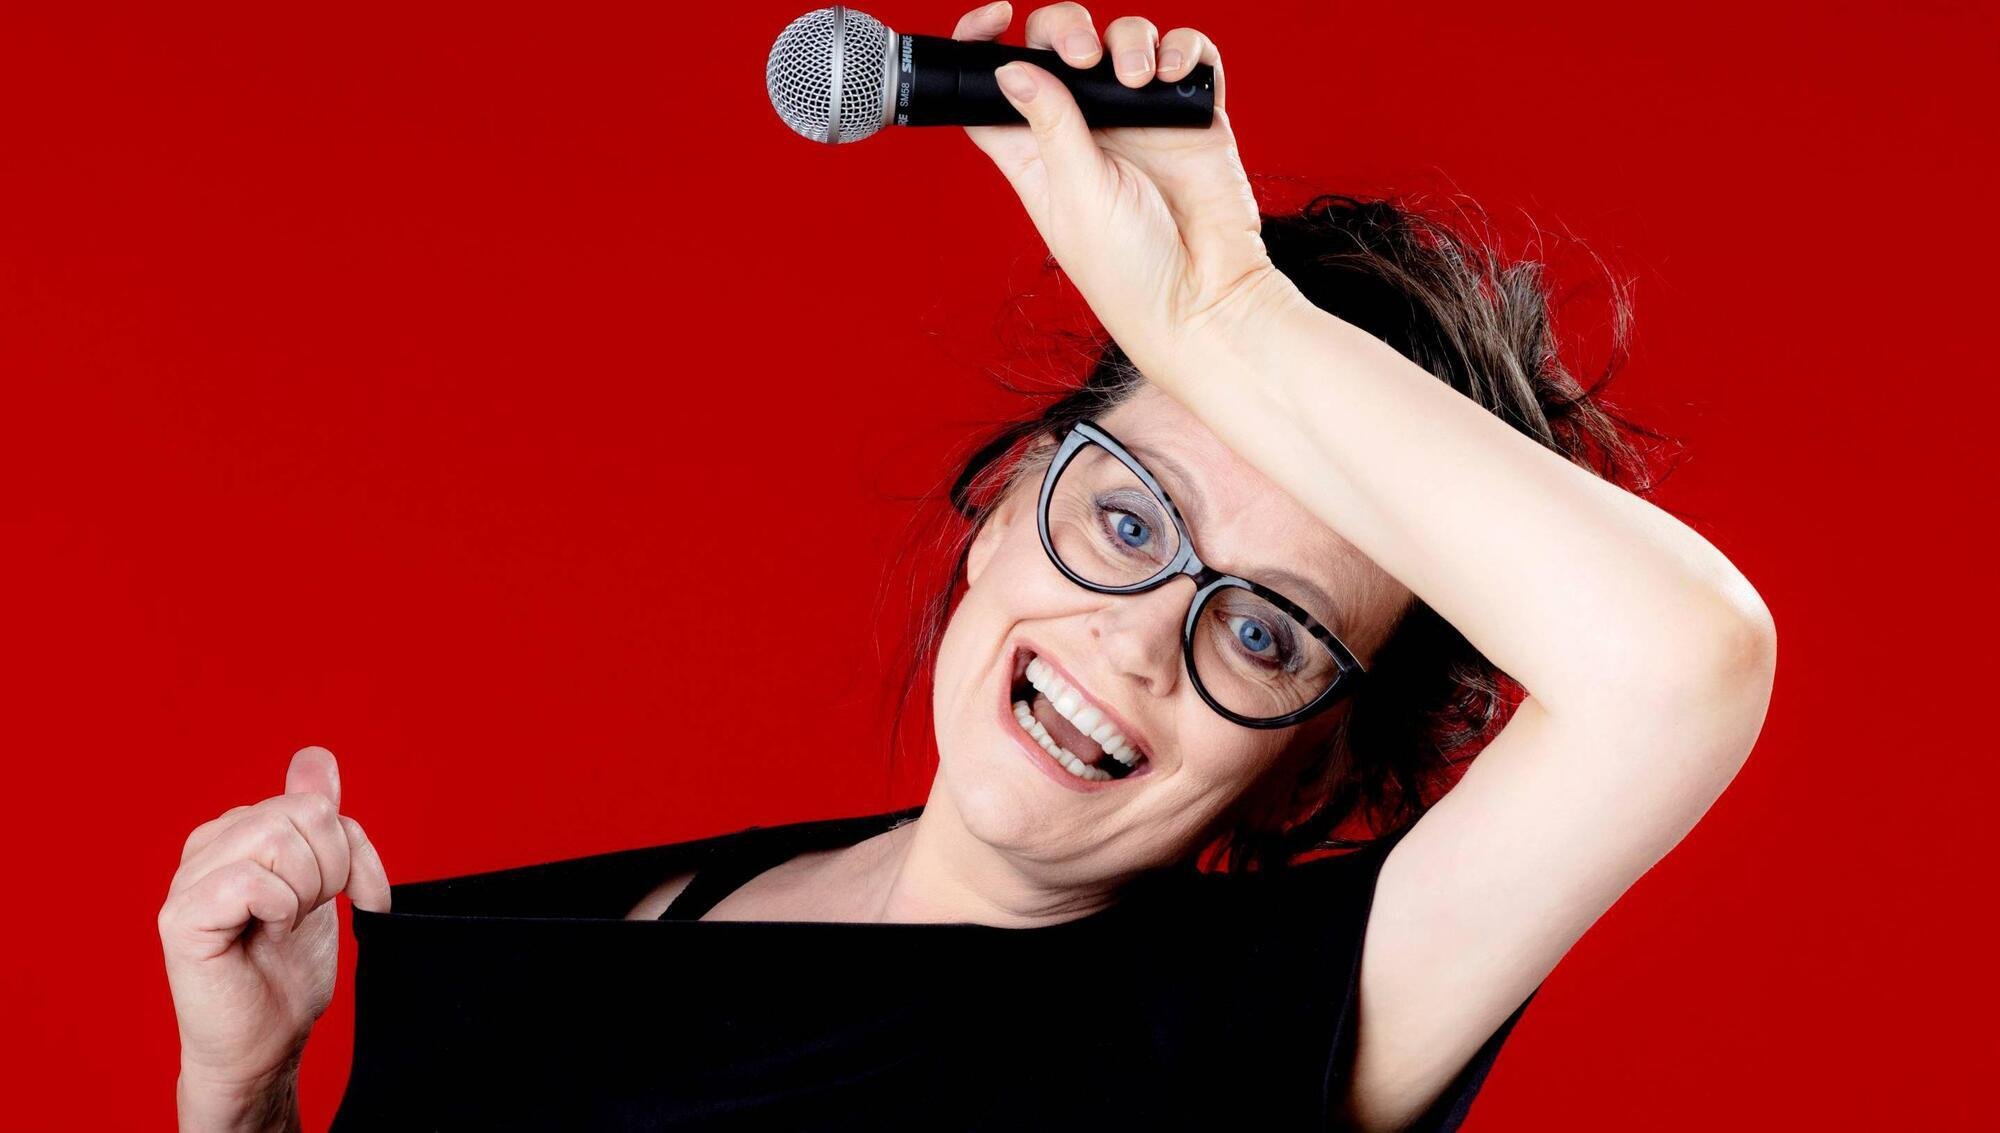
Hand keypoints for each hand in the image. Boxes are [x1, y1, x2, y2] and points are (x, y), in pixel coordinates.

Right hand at [158, 746, 389, 1122]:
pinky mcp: (181, 917)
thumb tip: (314, 757)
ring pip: (281, 840)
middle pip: (306, 814)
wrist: (268, 1038)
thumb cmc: (291, 965)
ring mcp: (189, 878)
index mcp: (239, 828)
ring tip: (285, 926)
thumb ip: (319, 817)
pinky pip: (250, 881)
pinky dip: (279, 909)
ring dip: (307, 893)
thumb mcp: (324, 879)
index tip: (352, 895)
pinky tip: (266, 934)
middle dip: (333, 871)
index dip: (352, 851)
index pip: (317, 801)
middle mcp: (208, 844)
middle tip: (308, 915)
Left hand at [953, 2, 1297, 376]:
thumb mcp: (1078, 197)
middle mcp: (1087, 130)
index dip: (984, 48)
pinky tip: (1173, 74)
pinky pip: (1187, 57)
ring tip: (1138, 78)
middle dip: (1068, 31)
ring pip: (1125, 41)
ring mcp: (1140, 118)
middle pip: (1060, 48)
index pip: (997, 89)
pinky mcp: (1190, 115)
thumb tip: (1010, 70)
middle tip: (1082, 56)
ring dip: (1130, 41)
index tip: (992, 18)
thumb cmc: (1130, 271)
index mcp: (1039, 153)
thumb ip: (1050, 127)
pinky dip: (1182, 50)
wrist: (1206, 295)